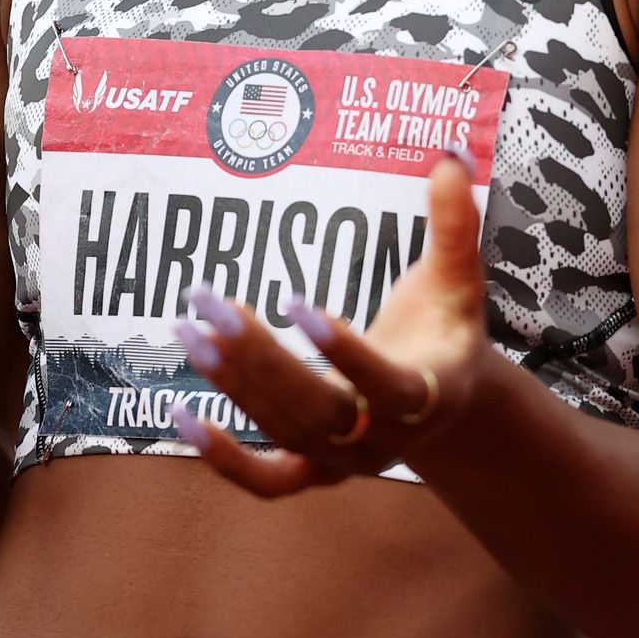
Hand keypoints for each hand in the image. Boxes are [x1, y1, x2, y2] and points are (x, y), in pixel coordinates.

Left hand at [167, 155, 493, 495]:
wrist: (448, 404)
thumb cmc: (446, 326)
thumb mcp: (457, 277)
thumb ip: (453, 223)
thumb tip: (448, 155)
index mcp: (431, 392)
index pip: (388, 384)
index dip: (343, 351)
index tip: (296, 303)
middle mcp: (387, 440)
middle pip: (320, 410)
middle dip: (260, 359)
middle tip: (210, 303)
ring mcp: (348, 463)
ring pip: (286, 433)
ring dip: (234, 385)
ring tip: (190, 327)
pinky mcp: (315, 474)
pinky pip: (265, 482)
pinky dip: (223, 459)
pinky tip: (180, 415)